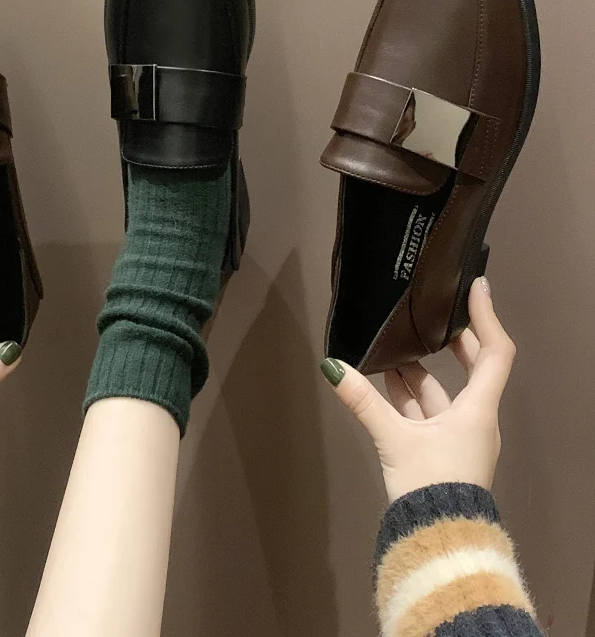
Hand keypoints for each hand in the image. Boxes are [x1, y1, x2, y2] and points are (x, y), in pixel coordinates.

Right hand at [322, 277, 514, 501]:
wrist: (438, 540)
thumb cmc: (430, 483)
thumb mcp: (395, 439)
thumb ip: (363, 401)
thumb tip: (332, 366)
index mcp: (478, 409)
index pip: (495, 352)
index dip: (487, 317)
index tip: (475, 288)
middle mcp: (475, 418)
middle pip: (472, 367)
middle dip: (451, 341)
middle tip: (432, 315)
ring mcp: (459, 436)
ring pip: (441, 393)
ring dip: (418, 370)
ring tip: (392, 347)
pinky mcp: (441, 451)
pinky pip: (427, 412)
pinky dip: (408, 396)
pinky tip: (384, 383)